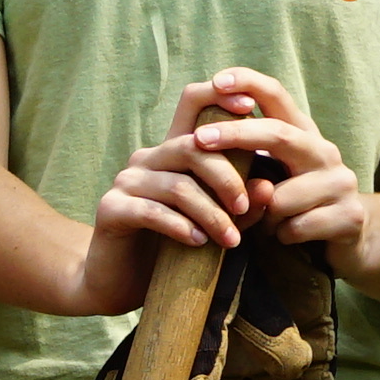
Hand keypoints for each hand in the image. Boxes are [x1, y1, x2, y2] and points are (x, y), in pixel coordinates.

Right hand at [85, 69, 348, 300]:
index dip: (219, 97)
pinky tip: (199, 243)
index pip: (192, 105)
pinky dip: (181, 227)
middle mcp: (147, 159)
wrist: (119, 283)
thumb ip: (241, 205)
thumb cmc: (171, 250)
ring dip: (211, 214)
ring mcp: (126, 182)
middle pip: (193, 148)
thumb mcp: (213, 224)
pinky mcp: (111, 209)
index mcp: (173, 152)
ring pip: (178, 186)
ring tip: (232, 241)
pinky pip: (152, 212)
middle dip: (227, 178)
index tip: (251, 107)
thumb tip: (268, 187)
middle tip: (247, 209)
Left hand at [180, 67, 373, 256]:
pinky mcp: (349, 216)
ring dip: (261, 215)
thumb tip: (215, 149)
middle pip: (279, 134)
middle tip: (199, 139)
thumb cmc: (295, 205)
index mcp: (303, 135)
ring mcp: (341, 183)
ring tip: (268, 223)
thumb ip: (244, 162)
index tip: (216, 82)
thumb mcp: (269, 177)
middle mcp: (324, 151)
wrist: (351, 238)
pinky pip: (294, 228)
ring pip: (280, 198)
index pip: (278, 97)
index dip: (248, 83)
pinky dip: (280, 237)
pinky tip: (290, 237)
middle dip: (236, 135)